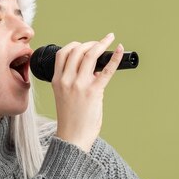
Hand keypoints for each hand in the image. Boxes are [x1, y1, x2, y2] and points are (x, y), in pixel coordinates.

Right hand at [53, 33, 123, 152]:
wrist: (72, 138)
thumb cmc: (71, 120)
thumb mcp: (64, 96)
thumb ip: (74, 81)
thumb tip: (93, 71)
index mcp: (57, 81)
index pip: (62, 53)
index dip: (74, 45)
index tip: (84, 45)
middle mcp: (67, 80)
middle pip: (77, 50)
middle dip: (90, 43)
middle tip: (99, 43)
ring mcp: (79, 85)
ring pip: (90, 55)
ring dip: (101, 44)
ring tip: (108, 41)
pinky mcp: (94, 91)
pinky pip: (106, 70)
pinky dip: (115, 57)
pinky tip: (120, 49)